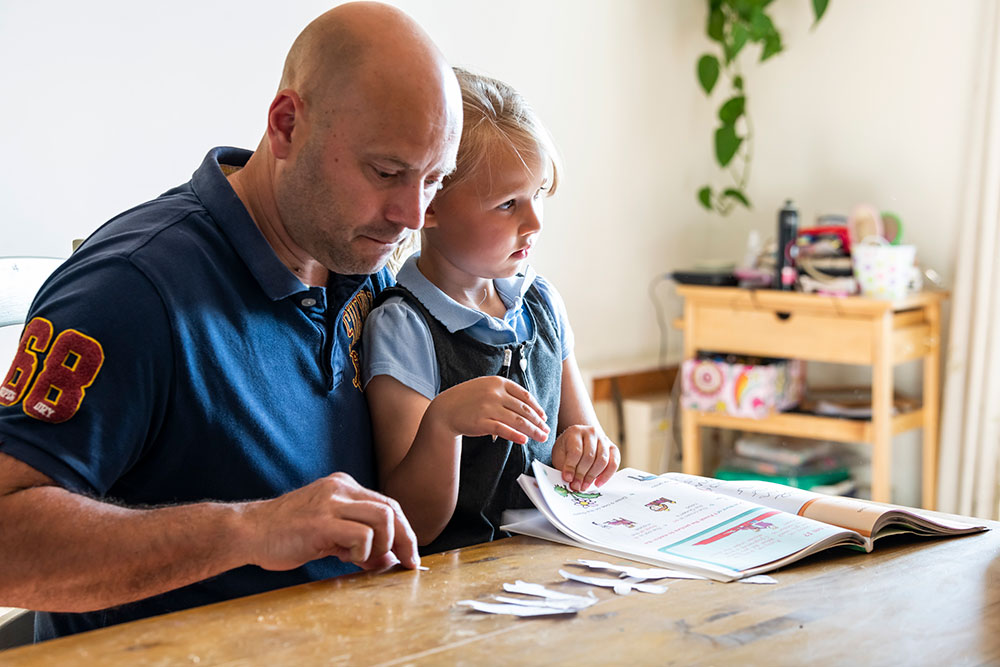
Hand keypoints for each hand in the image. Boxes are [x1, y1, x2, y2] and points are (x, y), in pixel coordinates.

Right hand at [243, 473, 418, 571]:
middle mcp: (340, 488)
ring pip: (383, 518)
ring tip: (364, 560)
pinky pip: (362, 535)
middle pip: (391, 509)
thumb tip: (389, 559)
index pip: (387, 504)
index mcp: (343, 486)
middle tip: (406, 563)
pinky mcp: (321, 522)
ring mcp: (331, 503)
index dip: (404, 531)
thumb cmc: (285, 534)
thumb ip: (357, 541)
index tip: (409, 555)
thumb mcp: (328, 532)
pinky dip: (364, 552)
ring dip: (383, 545)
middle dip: (405, 539)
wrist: (248, 531)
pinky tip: (346, 559)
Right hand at [424, 376, 549, 444]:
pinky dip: (515, 435)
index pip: (524, 396)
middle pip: (524, 409)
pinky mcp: (482, 422)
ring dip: (532, 430)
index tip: (544, 417)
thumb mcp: (486, 387)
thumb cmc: (468, 399)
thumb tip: (528, 407)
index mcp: (498, 382)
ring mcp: (488, 407)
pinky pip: (503, 429)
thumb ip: (505, 393)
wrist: (445, 409)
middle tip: (546, 430)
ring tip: (541, 437)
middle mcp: (495, 393)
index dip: (537, 407)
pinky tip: (524, 440)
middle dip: (538, 421)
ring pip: (517, 420)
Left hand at [551, 425, 619, 491]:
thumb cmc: (567, 449)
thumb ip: (563, 465)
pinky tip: (598, 483)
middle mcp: (591, 433)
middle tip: (576, 486)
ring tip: (584, 486)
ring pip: (602, 460)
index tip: (567, 478)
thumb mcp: (559, 454)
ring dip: (592, 476)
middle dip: (581, 474)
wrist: (579, 440)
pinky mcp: (613, 448)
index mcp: (575, 431)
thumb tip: (569, 480)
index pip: (576, 451)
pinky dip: (607, 475)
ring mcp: (604, 439)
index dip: (571, 467)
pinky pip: (614, 463)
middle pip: (589, 456)